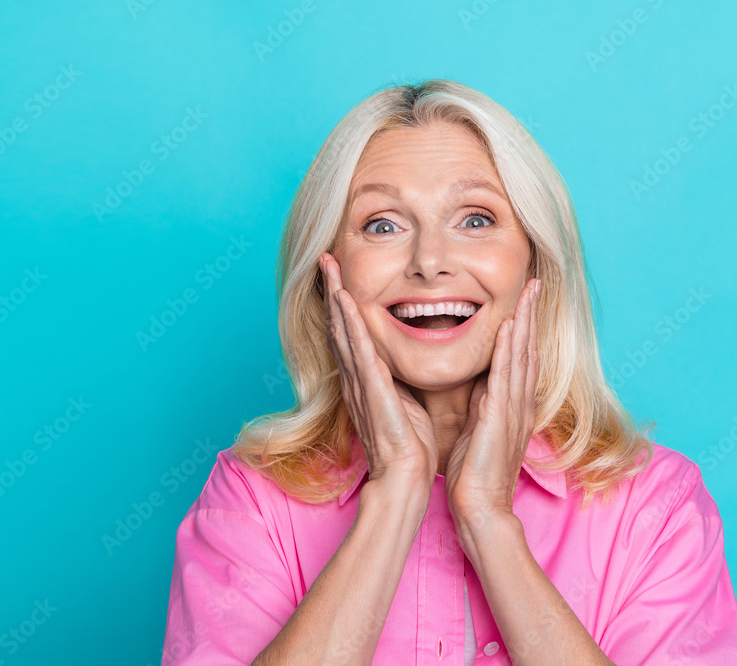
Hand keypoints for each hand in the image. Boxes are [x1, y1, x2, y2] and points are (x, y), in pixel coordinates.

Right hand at [319, 252, 438, 490]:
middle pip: (340, 326)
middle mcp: (356, 379)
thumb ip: (398, 381)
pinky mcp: (372, 391)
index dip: (344, 305)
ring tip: (330, 266)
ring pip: (344, 331)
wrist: (406, 478)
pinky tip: (345, 300)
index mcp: (365, 382)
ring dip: (336, 296)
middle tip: (326, 258)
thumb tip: (403, 360)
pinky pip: (359, 351)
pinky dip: (351, 324)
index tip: (340, 276)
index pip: (351, 335)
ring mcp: (361, 384)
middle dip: (333, 290)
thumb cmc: (410, 446)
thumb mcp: (405, 403)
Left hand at [444, 277, 540, 536]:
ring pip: (521, 358)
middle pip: (527, 351)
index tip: (522, 300)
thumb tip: (479, 381)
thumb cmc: (476, 473)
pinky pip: (506, 378)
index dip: (523, 328)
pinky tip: (510, 330)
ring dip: (524, 324)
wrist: (480, 509)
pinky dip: (509, 352)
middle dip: (529, 316)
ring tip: (526, 294)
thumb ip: (483, 403)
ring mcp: (513, 411)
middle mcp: (518, 404)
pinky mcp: (500, 420)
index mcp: (511, 406)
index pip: (520, 359)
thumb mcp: (479, 429)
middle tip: (531, 284)